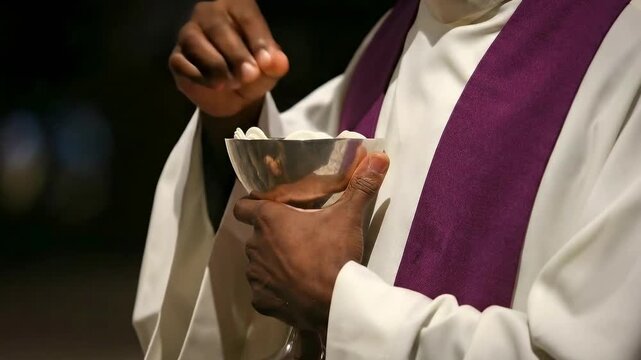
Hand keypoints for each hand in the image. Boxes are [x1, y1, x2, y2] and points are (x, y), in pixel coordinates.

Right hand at [169, 0, 288, 116]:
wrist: (235, 96)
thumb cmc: (254, 71)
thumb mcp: (270, 69)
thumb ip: (275, 64)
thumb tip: (277, 63)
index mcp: (238, 8)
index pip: (247, 17)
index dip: (258, 41)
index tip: (267, 63)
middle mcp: (210, 13)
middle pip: (219, 28)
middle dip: (236, 55)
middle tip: (249, 76)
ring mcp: (189, 33)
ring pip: (196, 43)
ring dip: (217, 67)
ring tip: (233, 83)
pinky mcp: (177, 57)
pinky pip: (182, 63)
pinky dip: (200, 78)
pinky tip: (215, 86)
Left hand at [233, 153, 389, 331]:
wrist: (335, 303)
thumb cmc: (334, 254)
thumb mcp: (349, 217)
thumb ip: (361, 186)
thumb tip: (379, 156)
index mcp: (268, 220)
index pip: (243, 206)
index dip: (251, 205)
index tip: (267, 208)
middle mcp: (255, 246)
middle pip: (255, 236)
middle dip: (271, 236)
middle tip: (297, 237)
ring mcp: (256, 276)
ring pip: (258, 263)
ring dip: (272, 262)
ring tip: (298, 264)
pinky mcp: (261, 301)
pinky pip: (264, 291)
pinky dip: (275, 289)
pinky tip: (295, 289)